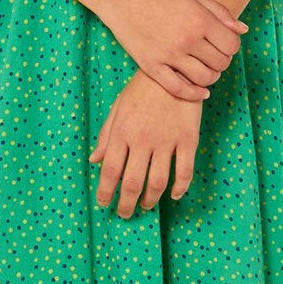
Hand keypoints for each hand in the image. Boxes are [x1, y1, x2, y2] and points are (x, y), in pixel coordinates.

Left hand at [88, 68, 203, 216]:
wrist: (176, 70)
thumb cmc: (142, 89)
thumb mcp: (118, 108)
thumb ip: (107, 136)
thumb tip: (94, 160)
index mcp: (122, 132)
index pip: (110, 171)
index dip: (105, 192)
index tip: (104, 204)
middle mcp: (143, 140)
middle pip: (132, 183)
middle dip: (126, 204)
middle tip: (124, 213)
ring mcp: (167, 141)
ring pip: (158, 182)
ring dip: (150, 199)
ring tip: (146, 205)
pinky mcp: (188, 139)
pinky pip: (184, 171)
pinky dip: (180, 188)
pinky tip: (174, 195)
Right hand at [96, 0, 247, 101]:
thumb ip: (220, 12)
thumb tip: (242, 31)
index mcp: (200, 20)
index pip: (231, 45)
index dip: (232, 47)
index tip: (224, 45)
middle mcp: (186, 39)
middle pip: (220, 63)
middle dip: (222, 62)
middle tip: (214, 57)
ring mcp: (168, 54)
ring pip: (203, 78)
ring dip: (210, 77)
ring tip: (206, 70)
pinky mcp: (151, 65)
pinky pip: (178, 89)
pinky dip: (193, 94)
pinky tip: (200, 91)